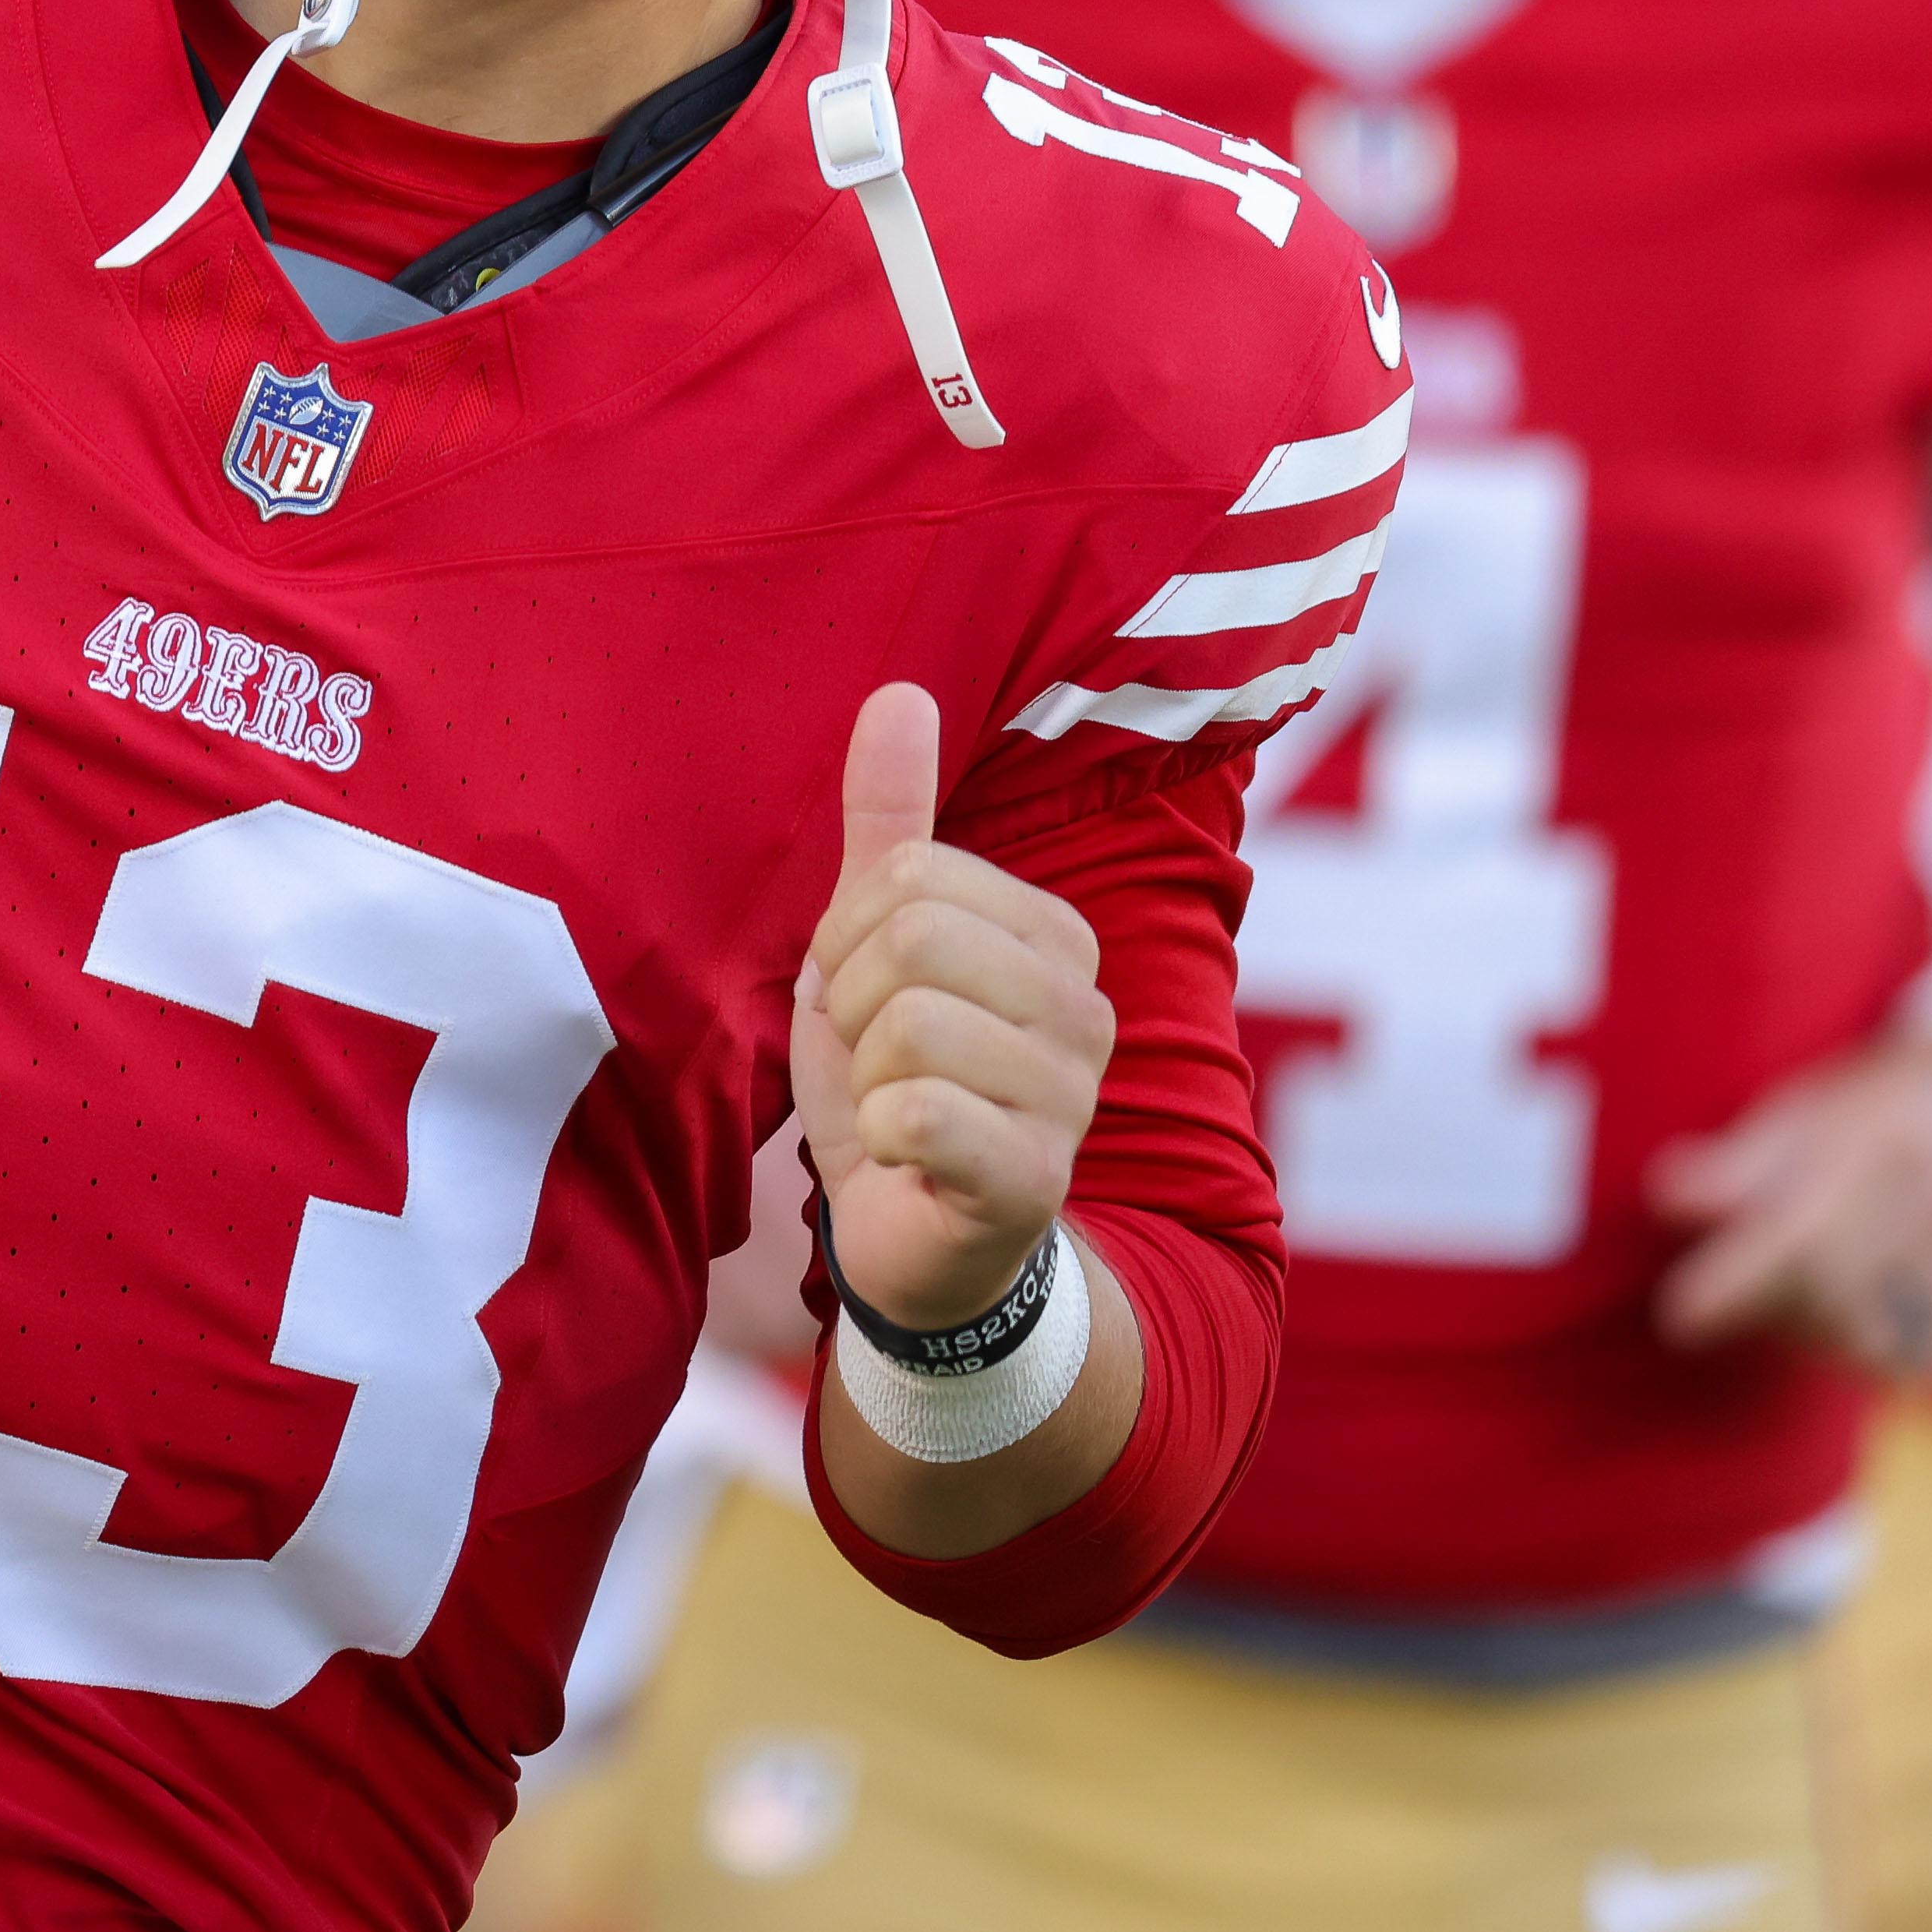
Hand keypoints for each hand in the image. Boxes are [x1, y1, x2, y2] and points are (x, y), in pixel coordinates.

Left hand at [791, 685, 1116, 1332]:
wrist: (914, 1241)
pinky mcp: (1036, 1179)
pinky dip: (880, 1133)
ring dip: (864, 1074)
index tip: (864, 999)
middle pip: (912, 938)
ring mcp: (1072, 1095)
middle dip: (852, 1002)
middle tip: (872, 1058)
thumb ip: (890, 821)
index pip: (910, 874)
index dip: (847, 938)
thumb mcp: (874, 943)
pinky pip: (923, 1111)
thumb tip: (898, 690)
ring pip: (911, 1025)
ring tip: (892, 1107)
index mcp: (1052, 935)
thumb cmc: (897, 1080)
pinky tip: (903, 1156)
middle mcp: (1084, 1006)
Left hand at [1650, 1035, 1931, 1384]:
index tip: (1676, 1318)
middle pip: (1838, 1293)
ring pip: (1881, 1337)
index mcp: (1879, 1139)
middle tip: (1726, 1296)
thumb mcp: (1801, 1112)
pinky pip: (1928, 1358)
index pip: (1800, 1231)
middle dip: (1769, 1305)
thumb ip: (1736, 1164)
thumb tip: (1664, 1197)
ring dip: (1817, 1332)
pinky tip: (1853, 1316)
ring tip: (1798, 1292)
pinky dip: (1876, 1350)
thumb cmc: (1874, 1110)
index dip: (1733, 1282)